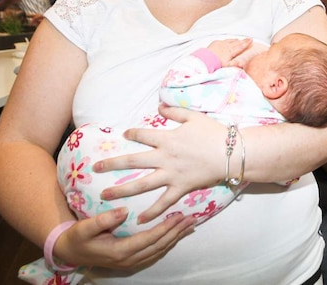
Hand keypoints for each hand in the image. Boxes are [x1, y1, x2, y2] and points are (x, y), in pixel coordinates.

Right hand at [56, 208, 195, 269]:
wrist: (70, 253)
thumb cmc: (77, 238)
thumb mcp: (85, 228)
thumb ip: (103, 220)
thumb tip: (124, 210)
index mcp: (120, 251)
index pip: (149, 239)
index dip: (166, 228)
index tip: (179, 216)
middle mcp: (128, 260)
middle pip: (159, 245)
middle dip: (177, 232)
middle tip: (192, 219)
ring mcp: (131, 262)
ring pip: (160, 250)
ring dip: (176, 238)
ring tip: (190, 226)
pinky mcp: (132, 261)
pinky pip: (155, 253)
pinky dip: (168, 243)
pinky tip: (176, 235)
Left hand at [93, 105, 226, 223]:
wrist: (231, 153)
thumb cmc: (214, 133)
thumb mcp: (194, 117)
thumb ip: (175, 111)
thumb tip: (159, 106)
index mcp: (167, 138)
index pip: (142, 134)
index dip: (132, 133)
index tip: (124, 134)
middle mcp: (164, 157)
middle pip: (133, 160)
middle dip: (112, 164)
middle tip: (95, 168)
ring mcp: (171, 174)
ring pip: (141, 184)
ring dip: (122, 190)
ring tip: (104, 196)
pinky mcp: (181, 187)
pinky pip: (163, 202)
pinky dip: (152, 212)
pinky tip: (139, 220)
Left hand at [206, 38, 252, 66]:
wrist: (203, 60)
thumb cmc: (215, 65)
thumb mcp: (226, 67)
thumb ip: (235, 65)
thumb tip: (243, 64)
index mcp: (230, 51)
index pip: (240, 46)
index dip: (246, 43)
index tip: (251, 40)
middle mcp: (226, 46)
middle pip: (237, 42)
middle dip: (243, 40)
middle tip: (249, 38)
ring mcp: (220, 43)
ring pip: (230, 40)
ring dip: (236, 40)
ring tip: (239, 40)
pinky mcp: (215, 43)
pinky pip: (224, 40)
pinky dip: (228, 40)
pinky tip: (229, 41)